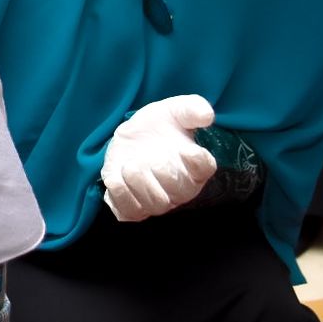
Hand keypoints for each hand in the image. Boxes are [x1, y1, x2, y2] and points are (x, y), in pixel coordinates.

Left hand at [100, 94, 217, 221]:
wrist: (132, 137)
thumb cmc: (159, 125)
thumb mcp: (174, 110)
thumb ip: (192, 108)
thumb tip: (207, 115)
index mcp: (195, 164)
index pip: (204, 168)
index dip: (197, 162)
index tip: (187, 150)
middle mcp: (180, 187)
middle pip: (180, 192)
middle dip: (166, 176)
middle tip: (152, 160)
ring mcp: (157, 199)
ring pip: (155, 204)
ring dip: (141, 186)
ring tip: (131, 166)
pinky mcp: (132, 205)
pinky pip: (130, 212)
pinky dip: (121, 198)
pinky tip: (116, 178)